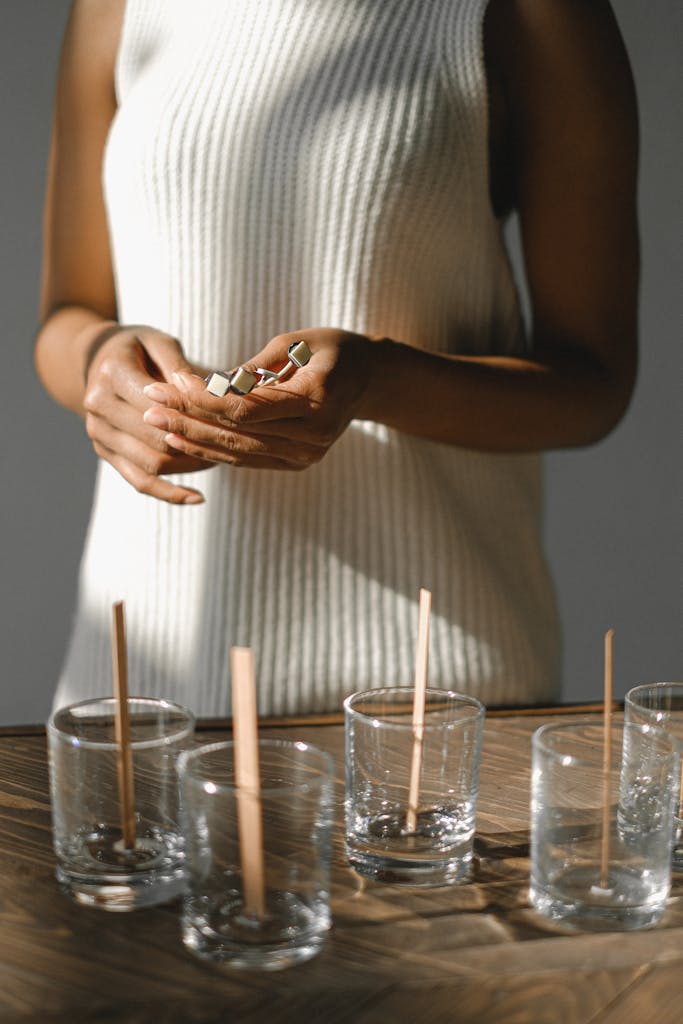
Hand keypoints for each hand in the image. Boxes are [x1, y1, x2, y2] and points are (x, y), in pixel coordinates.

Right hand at [83, 325, 214, 502]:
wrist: (97, 359)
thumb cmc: (138, 347)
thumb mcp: (159, 342)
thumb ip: (180, 367)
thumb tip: (204, 393)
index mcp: (112, 374)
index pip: (159, 406)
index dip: (194, 417)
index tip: (227, 420)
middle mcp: (98, 406)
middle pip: (156, 439)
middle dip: (196, 444)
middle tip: (231, 444)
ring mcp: (99, 433)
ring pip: (151, 464)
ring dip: (189, 467)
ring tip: (220, 460)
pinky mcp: (105, 452)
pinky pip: (139, 481)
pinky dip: (169, 493)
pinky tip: (197, 497)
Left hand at [142, 329, 375, 469]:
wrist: (370, 380)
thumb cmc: (331, 350)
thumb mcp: (295, 343)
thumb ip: (252, 369)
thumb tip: (207, 385)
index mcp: (317, 401)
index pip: (246, 408)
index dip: (202, 399)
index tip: (169, 382)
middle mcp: (313, 437)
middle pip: (237, 433)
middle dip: (188, 418)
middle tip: (148, 403)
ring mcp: (306, 456)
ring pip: (238, 452)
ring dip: (193, 438)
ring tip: (156, 422)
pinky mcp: (297, 463)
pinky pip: (247, 459)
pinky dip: (213, 451)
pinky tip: (182, 439)